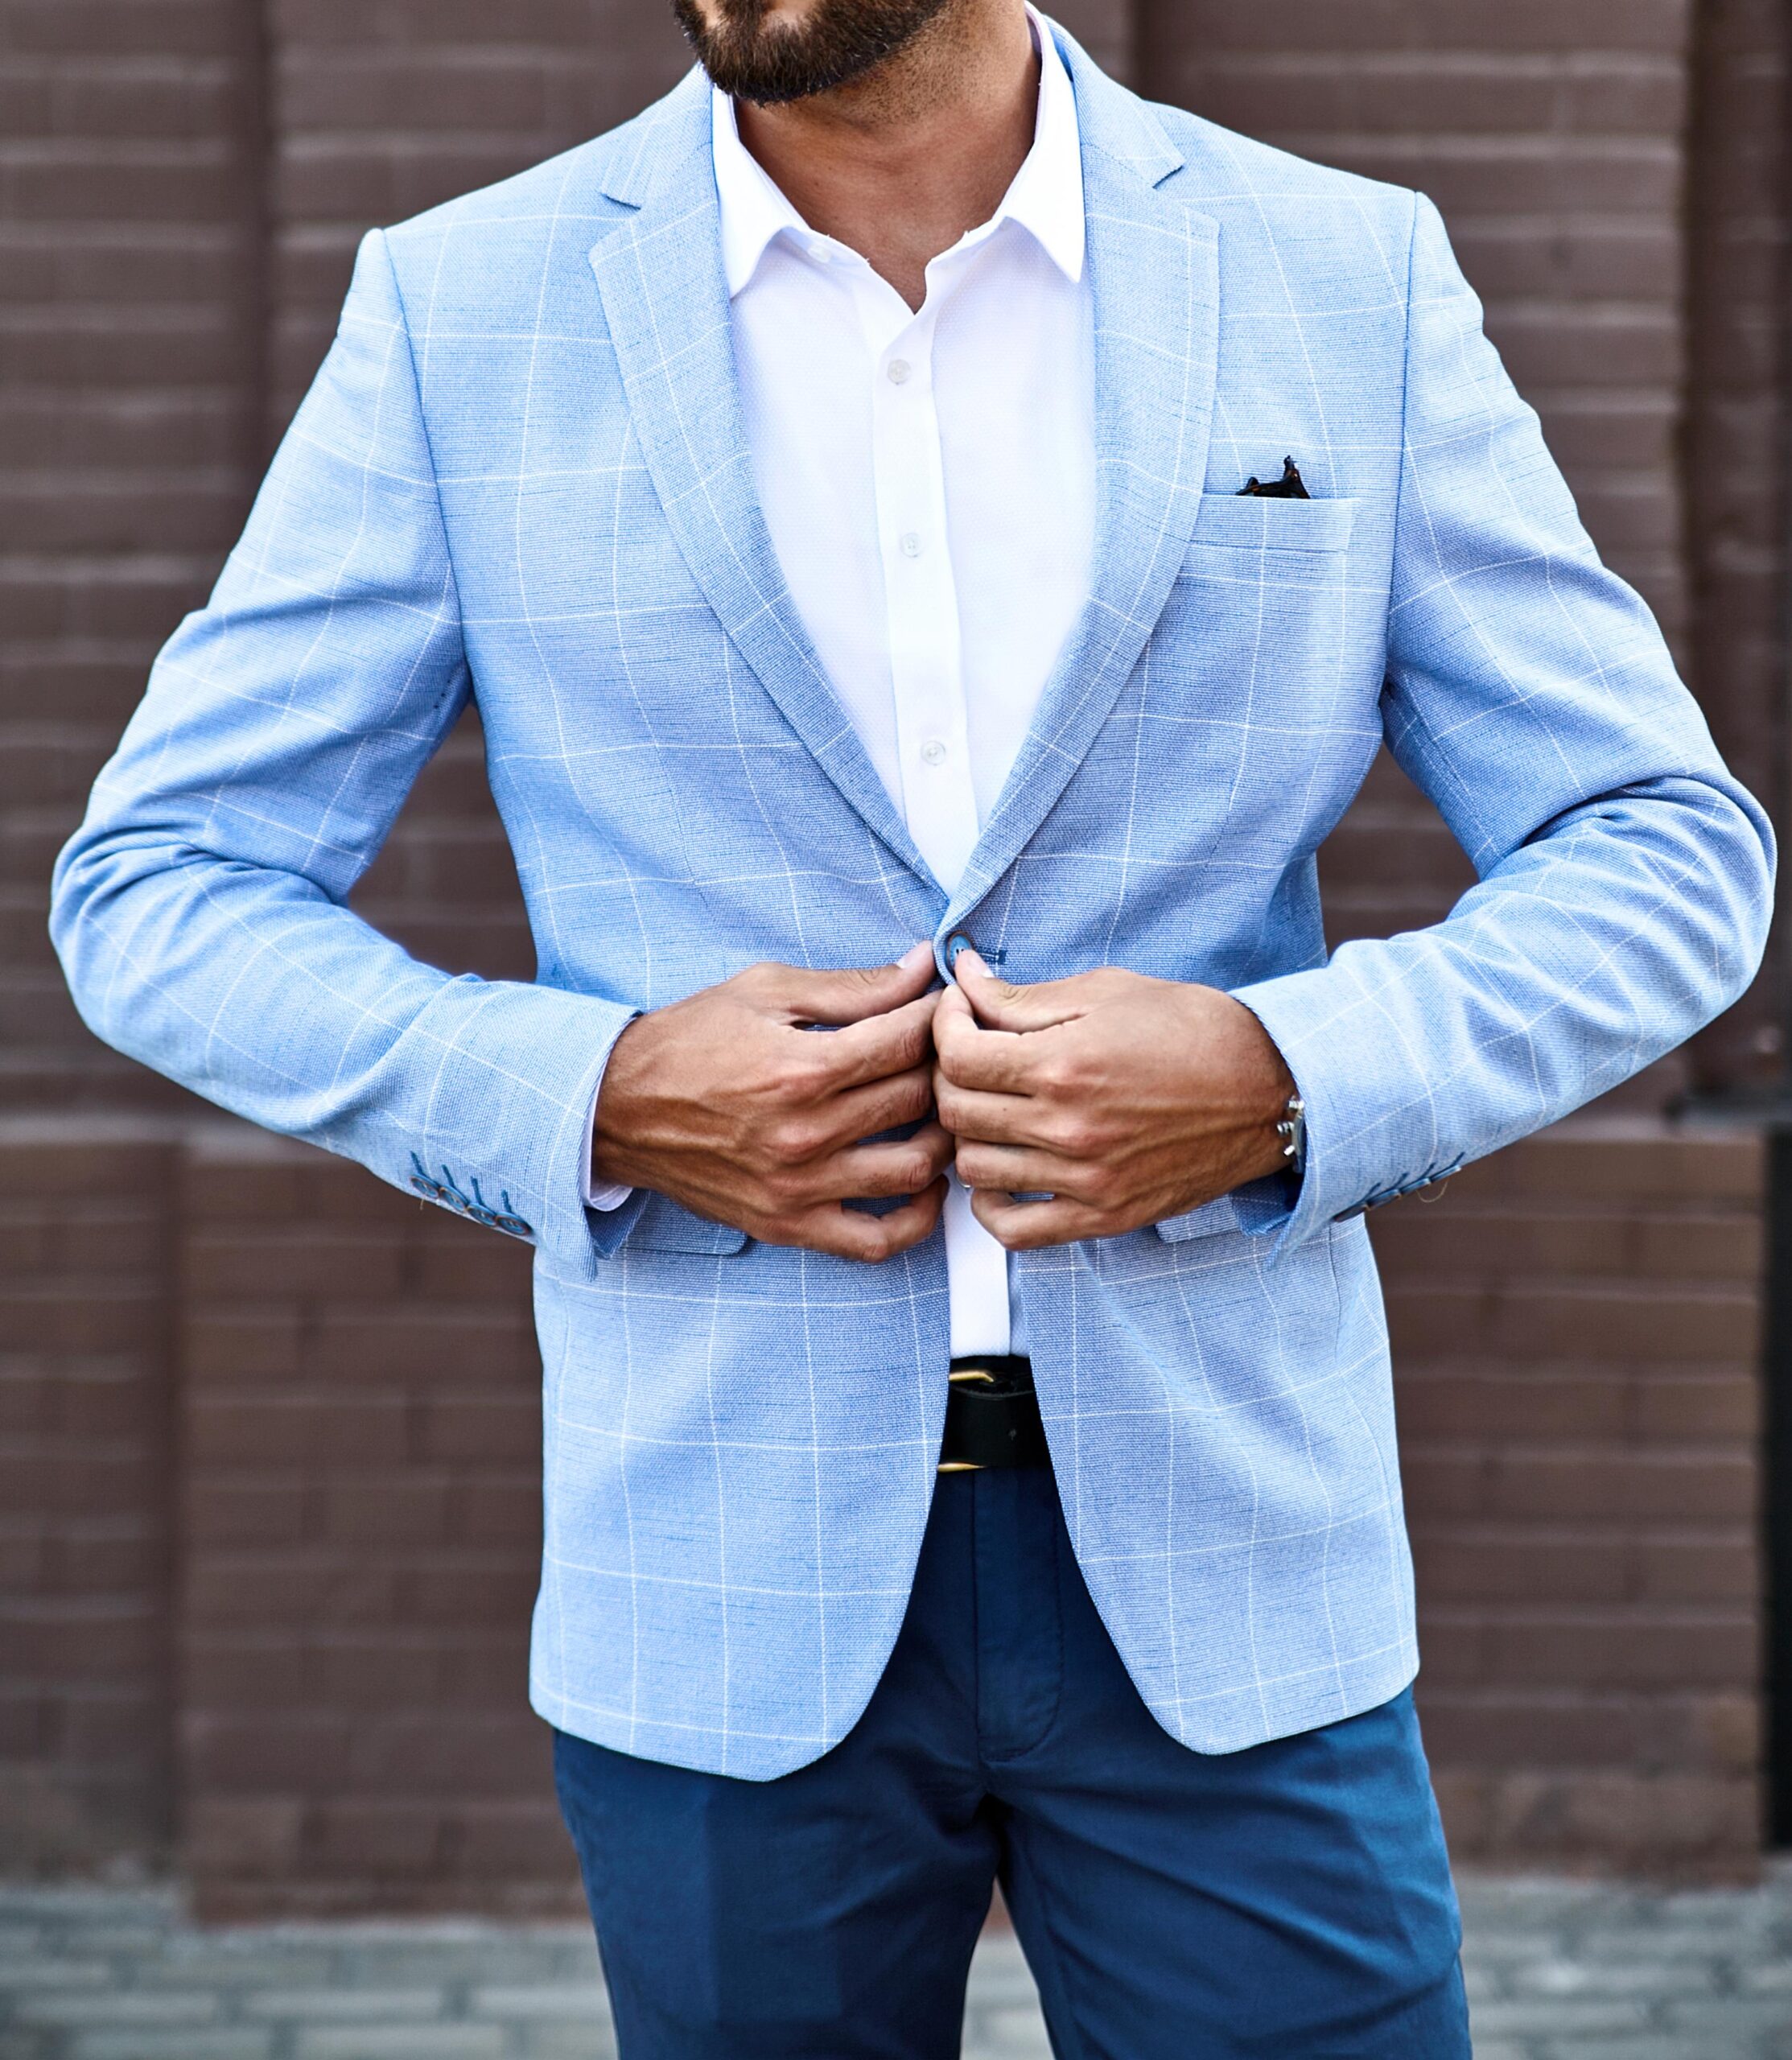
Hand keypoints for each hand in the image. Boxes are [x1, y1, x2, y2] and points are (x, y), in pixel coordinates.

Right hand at [592, 944, 951, 1260]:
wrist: (618, 1109)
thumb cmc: (690, 1042)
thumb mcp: (766, 992)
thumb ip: (852, 985)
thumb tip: (924, 965)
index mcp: (801, 1067)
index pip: (908, 1041)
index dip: (937, 1017)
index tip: (941, 1008)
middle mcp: (804, 1132)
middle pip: (917, 1098)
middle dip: (941, 1067)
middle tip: (942, 1053)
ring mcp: (799, 1186)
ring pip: (915, 1167)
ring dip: (941, 1136)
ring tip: (935, 1112)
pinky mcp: (788, 1224)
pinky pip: (876, 1241)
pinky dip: (915, 1219)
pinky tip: (921, 1184)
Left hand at [933, 952, 1296, 1250]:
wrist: (1271, 1090)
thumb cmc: (1194, 1030)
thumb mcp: (1107, 991)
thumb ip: (1022, 995)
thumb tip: (961, 975)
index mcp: (1064, 1063)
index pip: (957, 1054)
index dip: (943, 1026)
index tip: (958, 1013)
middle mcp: (1068, 1127)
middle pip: (956, 1111)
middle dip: (948, 1076)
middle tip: (970, 1057)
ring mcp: (1085, 1179)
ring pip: (975, 1169)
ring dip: (968, 1136)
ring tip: (989, 1110)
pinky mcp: (1105, 1216)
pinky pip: (1016, 1231)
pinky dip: (991, 1208)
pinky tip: (1001, 1175)